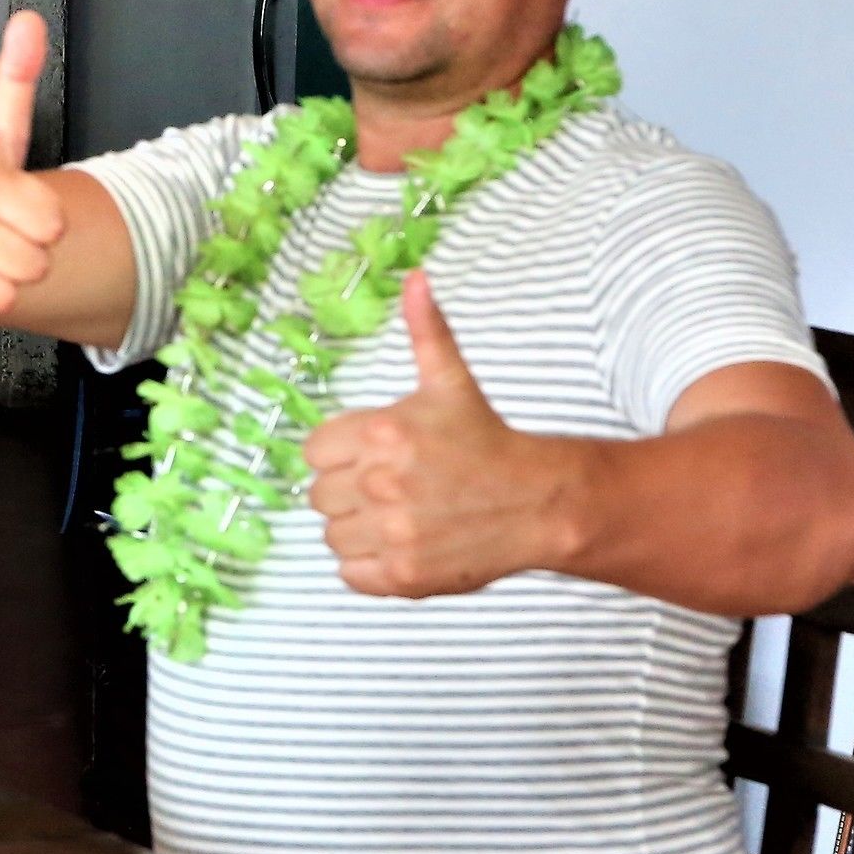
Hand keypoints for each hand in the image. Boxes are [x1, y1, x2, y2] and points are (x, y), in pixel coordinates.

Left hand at [300, 277, 581, 597]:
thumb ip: (425, 331)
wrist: (539, 501)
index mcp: (385, 433)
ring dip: (359, 529)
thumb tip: (416, 277)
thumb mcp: (451, 382)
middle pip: (320, 495)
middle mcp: (384, 484)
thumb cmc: (486, 440)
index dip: (341, 453)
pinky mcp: (404, 576)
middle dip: (351, 491)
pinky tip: (404, 543)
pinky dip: (369, 566)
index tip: (376, 455)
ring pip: (333, 536)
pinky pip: (350, 574)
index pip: (314, 451)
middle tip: (394, 486)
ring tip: (401, 514)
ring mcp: (395, 533)